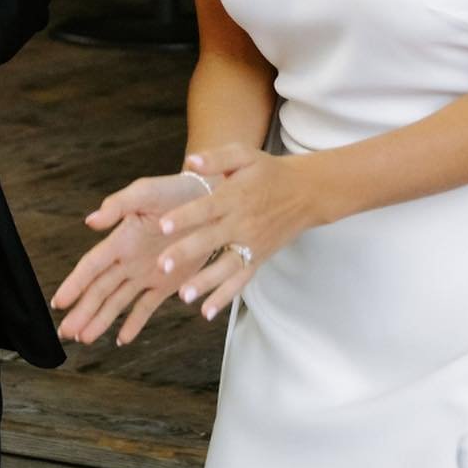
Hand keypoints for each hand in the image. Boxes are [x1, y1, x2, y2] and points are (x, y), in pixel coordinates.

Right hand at [52, 171, 218, 346]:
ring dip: (101, 320)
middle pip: (99, 290)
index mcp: (121, 239)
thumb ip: (118, 205)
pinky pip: (147, 306)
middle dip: (82, 311)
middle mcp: (129, 259)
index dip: (74, 285)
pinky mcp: (167, 282)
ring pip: (118, 302)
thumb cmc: (175, 191)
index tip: (59, 302)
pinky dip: (134, 323)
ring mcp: (147, 273)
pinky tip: (122, 338)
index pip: (91, 266)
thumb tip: (91, 221)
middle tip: (66, 332)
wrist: (209, 198)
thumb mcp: (145, 192)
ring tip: (84, 338)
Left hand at [152, 143, 312, 322]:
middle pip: (210, 239)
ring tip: (183, 295)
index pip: (206, 208)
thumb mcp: (245, 155)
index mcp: (234, 196)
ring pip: (225, 266)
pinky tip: (207, 312)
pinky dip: (225, 296)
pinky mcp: (258, 258)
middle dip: (185, 252)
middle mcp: (242, 222)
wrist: (306, 193)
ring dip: (205, 282)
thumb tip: (190, 162)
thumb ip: (216, 158)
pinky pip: (240, 280)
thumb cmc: (269, 171)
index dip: (185, 216)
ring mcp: (251, 244)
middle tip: (161, 265)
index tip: (163, 224)